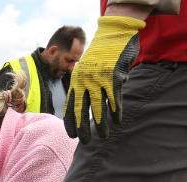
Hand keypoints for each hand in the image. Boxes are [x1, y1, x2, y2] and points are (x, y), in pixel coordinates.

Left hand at [63, 16, 145, 142]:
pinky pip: (114, 98)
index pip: (69, 105)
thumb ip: (85, 84)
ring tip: (103, 136)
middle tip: (85, 142)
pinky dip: (116, 111)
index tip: (72, 135)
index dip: (70, 122)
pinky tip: (117, 121)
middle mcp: (85, 80)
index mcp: (76, 80)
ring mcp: (99, 78)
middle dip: (82, 128)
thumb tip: (85, 103)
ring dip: (101, 124)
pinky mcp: (114, 76)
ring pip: (98, 107)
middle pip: (81, 109)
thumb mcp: (87, 68)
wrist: (115, 33)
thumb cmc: (101, 55)